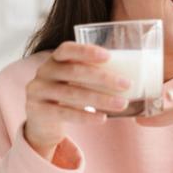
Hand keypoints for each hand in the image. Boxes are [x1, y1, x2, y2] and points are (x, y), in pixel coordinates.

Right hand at [24, 42, 130, 159]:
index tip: (109, 56)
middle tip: (127, 84)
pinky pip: (65, 113)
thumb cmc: (68, 96)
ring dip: (100, 99)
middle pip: (74, 72)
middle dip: (103, 78)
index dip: (86, 51)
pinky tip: (103, 118)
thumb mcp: (76, 81)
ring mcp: (38, 91)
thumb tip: (134, 76)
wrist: (42, 122)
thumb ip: (94, 74)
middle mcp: (44, 72)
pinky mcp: (38, 111)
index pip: (67, 49)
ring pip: (72, 93)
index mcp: (55, 60)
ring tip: (122, 104)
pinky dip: (86, 116)